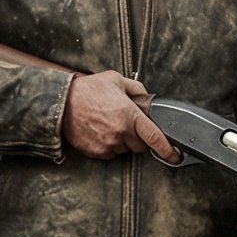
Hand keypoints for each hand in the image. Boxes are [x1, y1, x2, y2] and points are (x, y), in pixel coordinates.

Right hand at [62, 71, 180, 162]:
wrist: (61, 103)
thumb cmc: (88, 90)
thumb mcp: (115, 79)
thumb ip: (136, 89)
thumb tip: (147, 97)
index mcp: (129, 115)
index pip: (155, 137)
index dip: (168, 150)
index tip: (175, 156)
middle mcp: (121, 132)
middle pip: (141, 146)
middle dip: (138, 137)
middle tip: (126, 123)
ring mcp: (108, 144)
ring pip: (125, 150)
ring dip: (123, 141)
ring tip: (108, 125)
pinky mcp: (97, 152)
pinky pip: (110, 154)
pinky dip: (109, 146)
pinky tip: (100, 131)